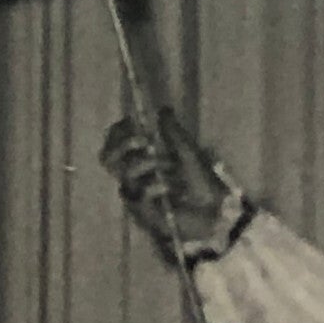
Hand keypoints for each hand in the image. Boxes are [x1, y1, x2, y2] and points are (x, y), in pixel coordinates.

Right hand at [99, 108, 231, 249]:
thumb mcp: (188, 152)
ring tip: (171, 166)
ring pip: (125, 173)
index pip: (114, 144)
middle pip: (107, 158)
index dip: (118, 132)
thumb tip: (163, 109)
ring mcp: (136, 195)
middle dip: (122, 145)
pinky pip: (140, 193)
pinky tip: (172, 189)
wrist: (215, 210)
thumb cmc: (201, 182)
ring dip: (148, 163)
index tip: (133, 122)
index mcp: (141, 160)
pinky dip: (157, 186)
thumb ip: (173, 132)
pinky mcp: (142, 213)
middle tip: (144, 140)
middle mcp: (133, 177)